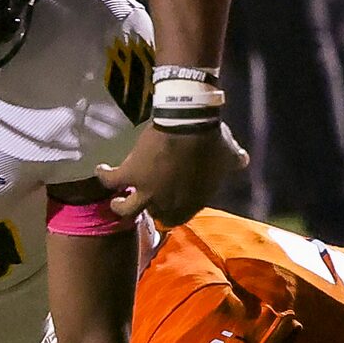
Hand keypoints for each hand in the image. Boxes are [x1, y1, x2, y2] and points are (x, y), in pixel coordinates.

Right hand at [95, 121, 246, 226]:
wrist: (189, 124)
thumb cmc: (211, 140)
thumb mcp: (228, 154)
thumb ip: (234, 161)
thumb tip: (243, 160)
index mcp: (191, 202)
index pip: (178, 217)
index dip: (171, 213)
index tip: (166, 208)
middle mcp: (167, 201)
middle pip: (151, 214)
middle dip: (147, 208)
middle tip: (141, 201)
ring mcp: (147, 190)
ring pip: (125, 209)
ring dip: (120, 206)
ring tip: (115, 202)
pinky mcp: (130, 174)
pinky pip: (110, 180)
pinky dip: (104, 174)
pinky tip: (100, 169)